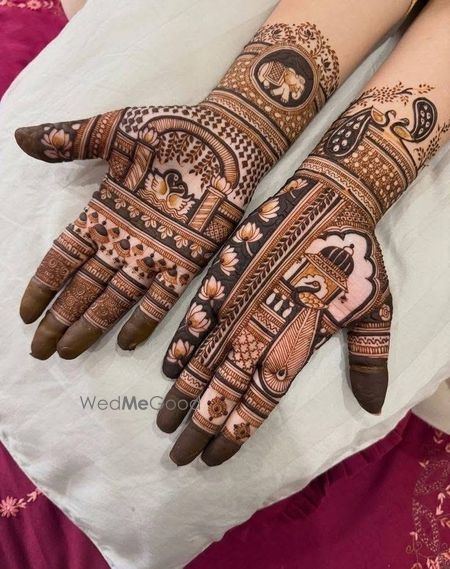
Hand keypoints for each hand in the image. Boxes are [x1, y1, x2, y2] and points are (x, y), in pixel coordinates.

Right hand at [16, 22, 339, 358]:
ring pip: (115, 297)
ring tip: (68, 352)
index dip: (44, 286)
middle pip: (84, 287)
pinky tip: (124, 343)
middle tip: (39, 349)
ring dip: (92, 324)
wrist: (224, 134)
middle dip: (60, 318)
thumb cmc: (169, 130)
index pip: (65, 257)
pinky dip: (144, 319)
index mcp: (104, 213)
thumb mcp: (112, 131)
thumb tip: (19, 138)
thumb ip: (67, 140)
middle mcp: (126, 240)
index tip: (25, 313)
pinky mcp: (187, 260)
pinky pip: (162, 297)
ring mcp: (155, 253)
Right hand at [157, 85, 442, 465]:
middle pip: (225, 390)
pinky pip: (197, 316)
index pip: (259, 402)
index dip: (235, 432)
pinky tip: (169, 368)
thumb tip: (373, 408)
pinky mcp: (226, 275)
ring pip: (205, 359)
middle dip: (200, 425)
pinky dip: (182, 342)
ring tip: (164, 422)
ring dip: (183, 394)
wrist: (332, 198)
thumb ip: (368, 361)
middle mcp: (262, 329)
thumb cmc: (356, 257)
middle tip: (179, 455)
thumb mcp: (377, 310)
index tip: (213, 457)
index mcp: (298, 343)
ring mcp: (239, 302)